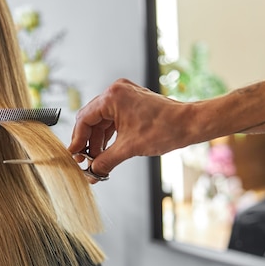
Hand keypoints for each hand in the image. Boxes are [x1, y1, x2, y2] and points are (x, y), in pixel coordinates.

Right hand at [69, 79, 193, 181]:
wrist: (190, 124)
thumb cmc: (165, 129)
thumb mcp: (129, 148)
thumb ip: (105, 161)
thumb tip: (92, 173)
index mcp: (113, 96)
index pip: (84, 118)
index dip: (77, 140)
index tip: (74, 156)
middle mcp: (116, 92)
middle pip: (92, 119)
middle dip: (88, 142)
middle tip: (84, 161)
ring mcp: (125, 96)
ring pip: (102, 121)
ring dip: (98, 141)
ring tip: (96, 160)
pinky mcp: (133, 103)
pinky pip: (113, 120)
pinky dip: (109, 135)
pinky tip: (107, 151)